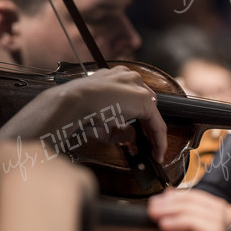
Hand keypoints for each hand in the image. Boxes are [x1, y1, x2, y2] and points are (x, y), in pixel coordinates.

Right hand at [52, 66, 167, 162]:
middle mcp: (129, 78)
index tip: (138, 137)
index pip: (134, 101)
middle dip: (147, 128)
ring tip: (154, 152)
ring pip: (152, 114)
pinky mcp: (143, 99)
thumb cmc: (79, 111)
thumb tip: (132, 136)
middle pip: (146, 106)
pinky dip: (159, 139)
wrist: (71, 104)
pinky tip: (157, 151)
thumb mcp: (102, 123)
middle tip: (147, 147)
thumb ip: (120, 130)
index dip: (138, 122)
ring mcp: (137, 86)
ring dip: (154, 135)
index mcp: (116, 78)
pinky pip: (157, 122)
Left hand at [82, 189, 230, 230]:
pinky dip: (190, 219)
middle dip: (189, 199)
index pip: (216, 213)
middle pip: (221, 211)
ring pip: (219, 217)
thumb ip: (170, 223)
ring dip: (186, 206)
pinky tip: (165, 225)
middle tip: (156, 205)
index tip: (160, 200)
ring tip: (156, 213)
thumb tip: (174, 198)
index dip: (192, 199)